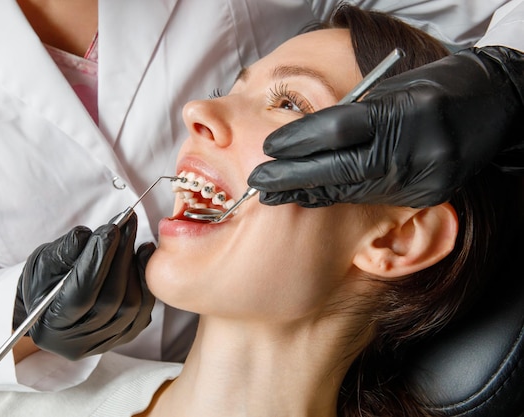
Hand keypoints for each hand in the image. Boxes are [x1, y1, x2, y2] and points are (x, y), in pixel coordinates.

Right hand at [13, 213, 155, 359]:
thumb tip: (85, 235)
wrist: (52, 305)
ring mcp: (104, 342)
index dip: (97, 260)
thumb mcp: (43, 263)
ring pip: (131, 305)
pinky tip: (142, 255)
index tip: (110, 230)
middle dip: (120, 257)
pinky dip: (146, 279)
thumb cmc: (44, 282)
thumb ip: (62, 252)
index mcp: (50, 326)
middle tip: (127, 224)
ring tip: (131, 236)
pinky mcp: (125, 336)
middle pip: (110, 300)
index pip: (81, 294)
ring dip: (134, 266)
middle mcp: (78, 343)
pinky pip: (144, 308)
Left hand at [248, 46, 523, 207]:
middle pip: (340, 169)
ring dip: (309, 194)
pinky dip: (338, 197)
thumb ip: (355, 115)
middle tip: (257, 183)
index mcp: (406, 113)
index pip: (338, 131)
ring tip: (272, 196)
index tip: (270, 146)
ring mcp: (423, 178)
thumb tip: (307, 136)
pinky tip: (310, 198)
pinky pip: (372, 198)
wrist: (498, 104)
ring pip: (352, 190)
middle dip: (293, 178)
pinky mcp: (427, 196)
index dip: (299, 140)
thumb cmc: (440, 86)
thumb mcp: (395, 88)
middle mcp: (415, 150)